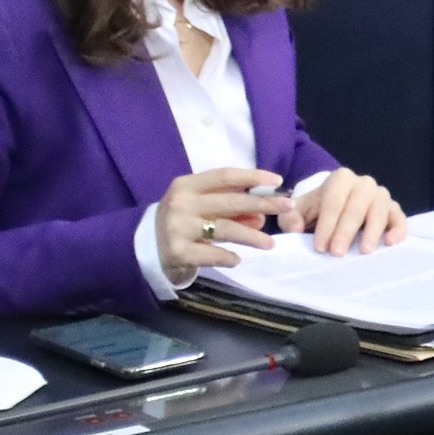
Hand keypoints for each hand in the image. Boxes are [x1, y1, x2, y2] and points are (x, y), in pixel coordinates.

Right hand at [155, 166, 281, 277]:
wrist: (144, 247)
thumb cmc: (180, 221)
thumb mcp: (199, 206)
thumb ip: (228, 206)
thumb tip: (261, 215)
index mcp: (186, 185)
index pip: (224, 175)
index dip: (253, 176)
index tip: (278, 180)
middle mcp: (181, 203)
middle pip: (230, 201)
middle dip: (263, 204)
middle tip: (288, 207)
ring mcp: (178, 228)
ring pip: (225, 229)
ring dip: (252, 236)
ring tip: (270, 243)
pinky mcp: (178, 252)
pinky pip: (212, 254)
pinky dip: (228, 257)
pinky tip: (238, 259)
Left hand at [274, 170, 407, 256]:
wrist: (336, 208)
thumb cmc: (317, 210)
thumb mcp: (299, 211)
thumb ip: (291, 217)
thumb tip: (296, 228)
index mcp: (341, 179)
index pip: (333, 202)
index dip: (326, 225)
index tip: (319, 247)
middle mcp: (364, 183)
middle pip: (356, 208)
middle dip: (345, 231)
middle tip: (337, 253)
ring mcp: (381, 195)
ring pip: (379, 212)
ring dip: (372, 232)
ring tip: (364, 251)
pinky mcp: (394, 209)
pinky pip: (400, 218)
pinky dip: (398, 229)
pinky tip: (391, 242)